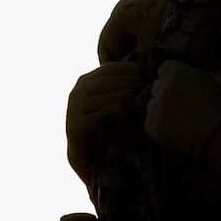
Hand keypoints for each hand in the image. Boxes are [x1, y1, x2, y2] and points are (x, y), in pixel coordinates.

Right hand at [66, 60, 147, 182]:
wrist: (84, 152)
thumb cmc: (104, 122)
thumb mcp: (110, 100)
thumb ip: (119, 87)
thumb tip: (145, 73)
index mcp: (85, 82)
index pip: (107, 69)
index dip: (126, 68)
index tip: (143, 70)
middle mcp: (77, 93)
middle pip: (104, 82)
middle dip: (126, 81)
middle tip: (143, 84)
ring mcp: (75, 110)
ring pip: (102, 98)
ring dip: (122, 95)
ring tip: (139, 97)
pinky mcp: (77, 126)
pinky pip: (98, 117)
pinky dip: (114, 113)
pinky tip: (128, 113)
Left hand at [144, 60, 220, 170]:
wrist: (219, 134)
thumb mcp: (217, 80)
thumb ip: (200, 74)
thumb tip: (196, 76)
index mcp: (177, 72)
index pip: (165, 69)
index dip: (173, 78)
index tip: (180, 87)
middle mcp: (162, 87)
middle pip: (157, 87)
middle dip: (167, 94)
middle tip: (182, 105)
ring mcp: (155, 107)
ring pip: (153, 105)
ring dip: (162, 111)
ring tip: (180, 120)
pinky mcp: (152, 126)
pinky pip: (151, 124)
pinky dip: (160, 127)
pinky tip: (176, 130)